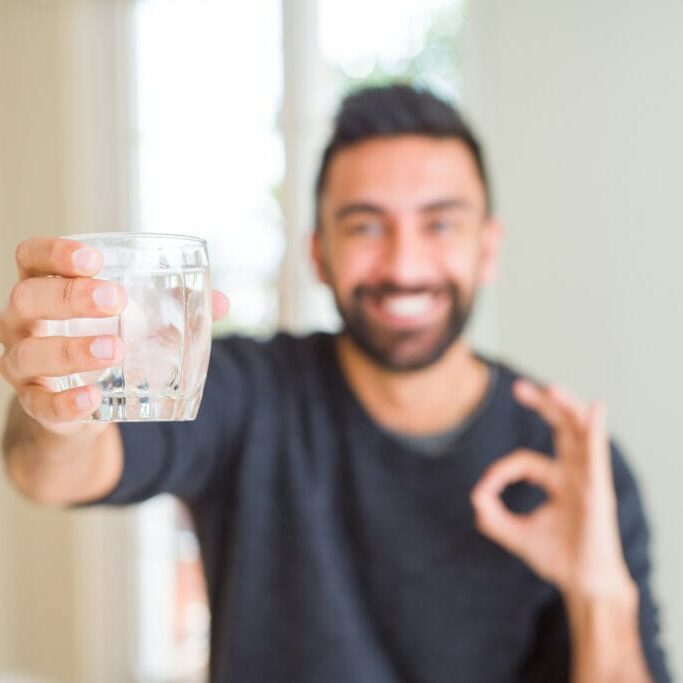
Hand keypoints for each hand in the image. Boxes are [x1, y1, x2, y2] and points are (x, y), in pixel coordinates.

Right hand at [0, 237, 228, 432]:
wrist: (83, 404)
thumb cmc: (107, 342)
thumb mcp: (138, 320)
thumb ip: (175, 307)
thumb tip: (221, 301)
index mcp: (47, 289)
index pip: (32, 257)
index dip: (55, 252)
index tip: (94, 259)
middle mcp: (24, 324)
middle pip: (27, 298)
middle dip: (70, 296)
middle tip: (115, 299)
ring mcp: (25, 365)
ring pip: (28, 353)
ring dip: (70, 350)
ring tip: (114, 350)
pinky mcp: (37, 405)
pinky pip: (40, 405)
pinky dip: (66, 402)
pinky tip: (92, 398)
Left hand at [470, 379, 633, 598]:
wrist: (582, 585)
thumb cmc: (557, 557)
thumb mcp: (515, 534)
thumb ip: (493, 516)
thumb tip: (475, 497)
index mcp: (557, 480)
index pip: (523, 461)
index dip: (500, 471)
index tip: (483, 491)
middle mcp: (574, 474)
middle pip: (561, 430)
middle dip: (543, 406)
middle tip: (519, 387)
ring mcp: (587, 479)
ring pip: (579, 434)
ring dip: (567, 408)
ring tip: (552, 388)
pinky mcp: (598, 490)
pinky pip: (597, 454)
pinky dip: (595, 430)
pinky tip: (596, 409)